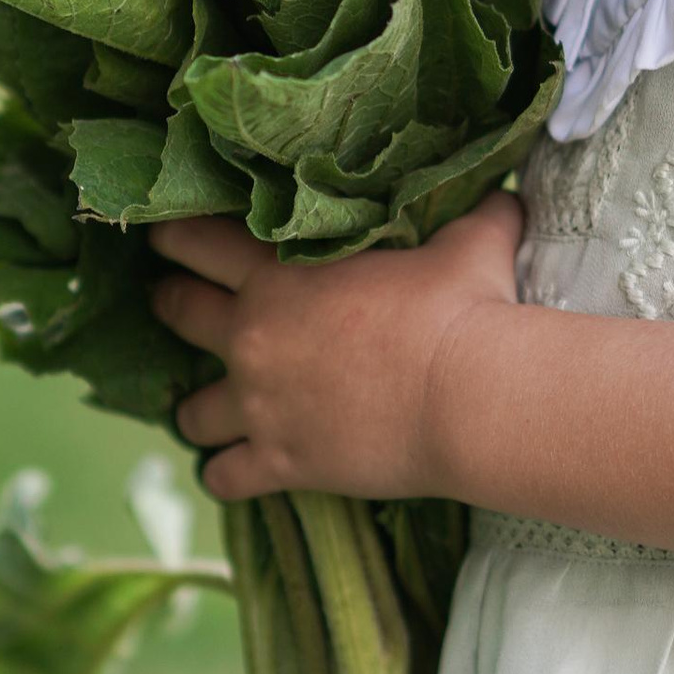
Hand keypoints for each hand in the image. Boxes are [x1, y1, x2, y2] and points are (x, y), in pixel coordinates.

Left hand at [153, 194, 523, 503]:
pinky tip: (236, 470)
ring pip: (191, 411)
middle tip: (172, 304)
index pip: (195, 241)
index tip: (165, 236)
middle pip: (177, 313)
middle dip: (170, 306)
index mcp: (279, 273)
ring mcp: (260, 404)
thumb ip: (474, 216)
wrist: (469, 396)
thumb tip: (508, 197)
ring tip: (210, 407)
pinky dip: (225, 475)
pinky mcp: (281, 462)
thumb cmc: (464, 309)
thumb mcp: (471, 243)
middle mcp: (253, 336)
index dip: (174, 236)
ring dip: (198, 408)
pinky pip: (223, 477)